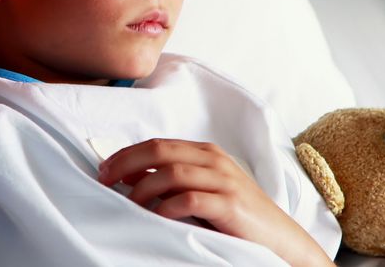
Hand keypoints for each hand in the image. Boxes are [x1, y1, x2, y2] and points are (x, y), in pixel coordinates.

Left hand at [97, 139, 333, 266]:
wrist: (281, 240)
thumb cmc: (236, 217)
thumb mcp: (201, 191)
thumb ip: (169, 180)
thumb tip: (127, 174)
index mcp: (205, 152)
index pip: (157, 144)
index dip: (126, 154)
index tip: (104, 169)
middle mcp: (213, 160)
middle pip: (159, 151)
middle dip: (126, 163)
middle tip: (104, 179)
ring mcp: (224, 180)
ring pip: (171, 172)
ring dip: (142, 188)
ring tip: (128, 204)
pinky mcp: (231, 204)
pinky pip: (190, 198)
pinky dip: (167, 206)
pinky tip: (156, 216)